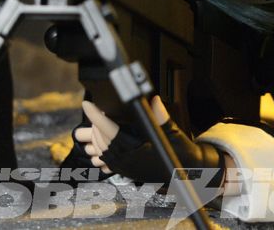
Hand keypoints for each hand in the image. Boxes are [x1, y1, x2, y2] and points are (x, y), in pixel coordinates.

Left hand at [74, 97, 224, 186]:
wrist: (185, 173)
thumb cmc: (180, 153)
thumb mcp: (172, 133)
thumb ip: (162, 117)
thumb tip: (154, 100)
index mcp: (136, 151)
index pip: (110, 131)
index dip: (97, 117)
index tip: (88, 105)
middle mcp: (127, 161)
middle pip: (101, 140)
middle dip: (96, 123)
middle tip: (96, 110)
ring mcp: (125, 168)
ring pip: (100, 151)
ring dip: (95, 136)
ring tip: (97, 122)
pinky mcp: (125, 171)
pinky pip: (105, 160)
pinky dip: (99, 148)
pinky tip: (101, 139)